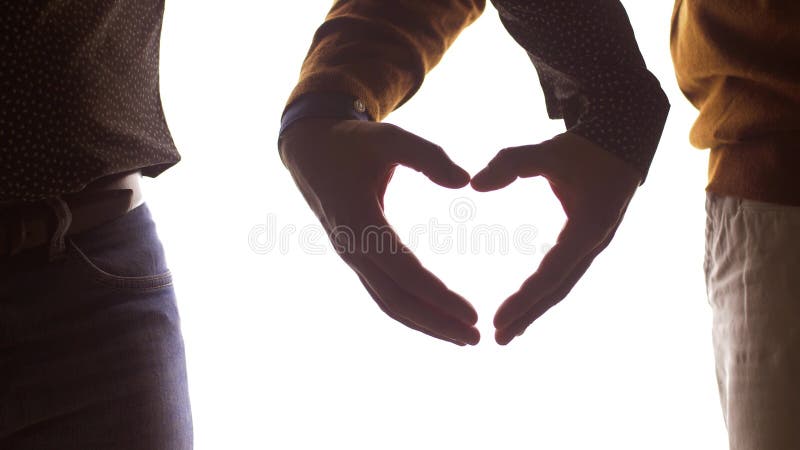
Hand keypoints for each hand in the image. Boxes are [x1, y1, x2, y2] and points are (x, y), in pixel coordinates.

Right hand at [279, 118, 479, 345]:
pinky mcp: (356, 259)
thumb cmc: (352, 142)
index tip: (472, 313)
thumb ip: (429, 157)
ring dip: (425, 324)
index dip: (439, 296)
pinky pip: (383, 293)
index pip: (405, 272)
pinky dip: (410, 311)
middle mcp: (353, 249)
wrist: (309, 151)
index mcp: (360, 222)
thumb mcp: (390, 138)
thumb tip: (465, 182)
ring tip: (462, 337)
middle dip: (437, 323)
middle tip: (476, 338)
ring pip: (388, 303)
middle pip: (397, 300)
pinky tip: (436, 318)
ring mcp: (351, 257)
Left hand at [471, 132, 640, 344]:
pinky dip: (543, 294)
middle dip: (529, 314)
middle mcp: (593, 244)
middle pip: (558, 289)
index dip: (526, 298)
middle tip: (498, 338)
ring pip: (562, 286)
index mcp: (588, 228)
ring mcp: (591, 247)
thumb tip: (473, 185)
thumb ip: (510, 163)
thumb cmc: (584, 148)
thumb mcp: (547, 152)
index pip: (552, 272)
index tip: (499, 318)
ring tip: (508, 333)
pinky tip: (525, 307)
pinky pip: (563, 275)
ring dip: (536, 310)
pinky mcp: (585, 244)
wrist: (622, 143)